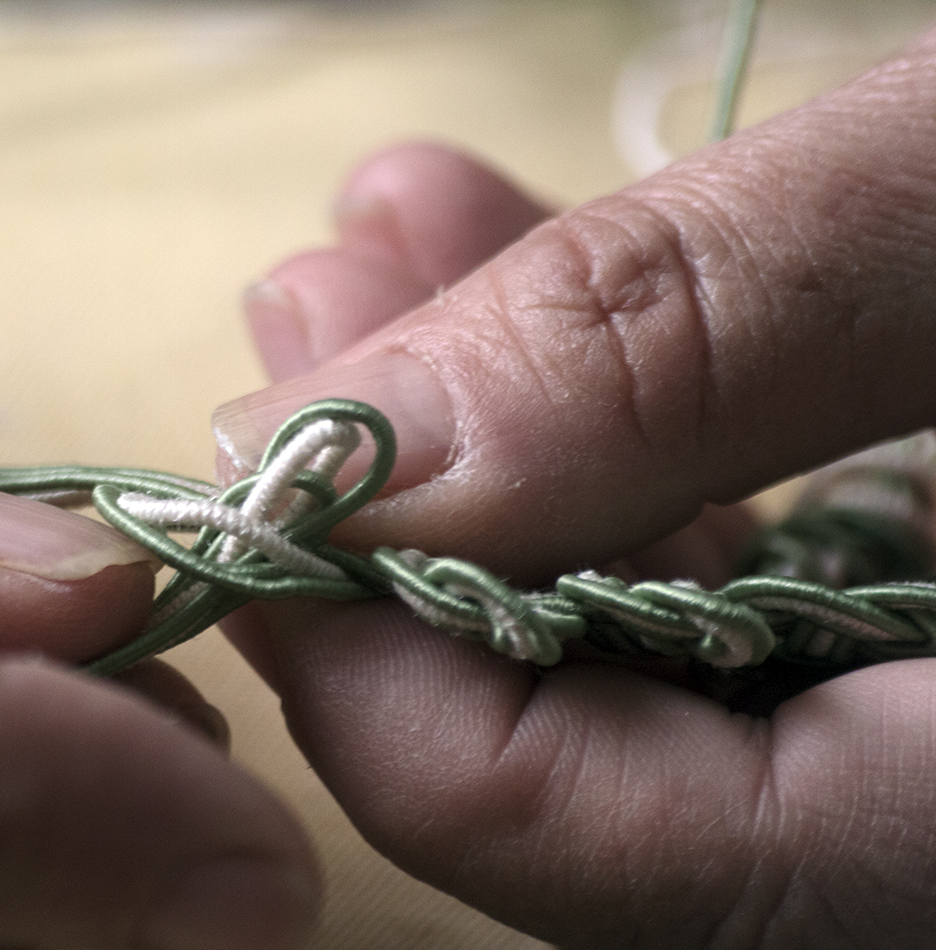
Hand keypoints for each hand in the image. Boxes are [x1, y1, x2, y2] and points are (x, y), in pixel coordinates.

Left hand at [217, 29, 935, 949]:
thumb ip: (683, 347)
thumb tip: (356, 443)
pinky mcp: (911, 634)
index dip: (366, 653)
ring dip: (500, 440)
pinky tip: (550, 259)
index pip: (568, 834)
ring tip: (404, 239)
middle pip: (573, 758)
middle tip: (314, 312)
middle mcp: (924, 822)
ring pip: (638, 649)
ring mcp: (912, 744)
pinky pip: (730, 569)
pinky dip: (626, 424)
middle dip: (409, 519)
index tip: (260, 462)